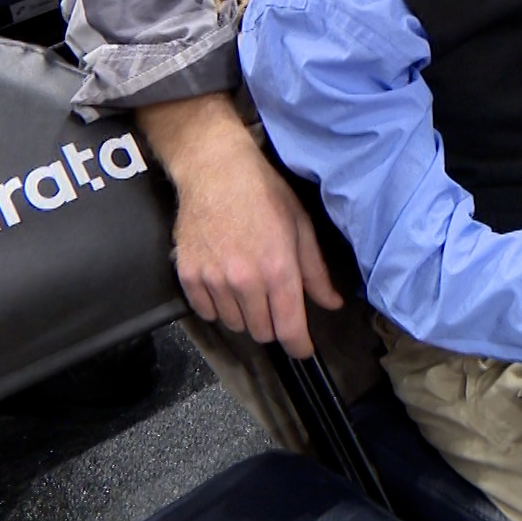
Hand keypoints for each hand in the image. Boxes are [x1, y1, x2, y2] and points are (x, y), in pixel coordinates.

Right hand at [138, 93, 343, 356]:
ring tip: (250, 287)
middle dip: (273, 324)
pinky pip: (206, 312)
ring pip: (234, 324)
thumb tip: (332, 303)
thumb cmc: (264, 194)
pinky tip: (226, 284)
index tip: (302, 349)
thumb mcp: (301, 227)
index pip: (289, 327)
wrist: (214, 170)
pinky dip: (218, 306)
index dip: (299, 346)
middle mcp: (245, 280)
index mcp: (278, 269)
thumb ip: (315, 272)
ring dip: (246, 315)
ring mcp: (213, 280)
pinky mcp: (188, 275)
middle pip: (261, 331)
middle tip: (276, 303)